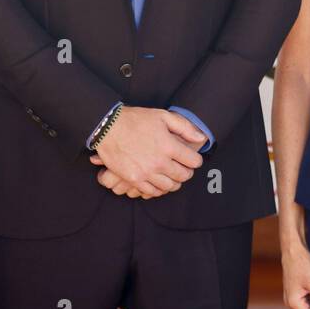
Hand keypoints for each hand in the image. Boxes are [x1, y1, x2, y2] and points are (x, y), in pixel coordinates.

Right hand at [88, 107, 205, 198]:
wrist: (108, 127)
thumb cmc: (136, 120)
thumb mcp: (163, 116)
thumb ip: (185, 127)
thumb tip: (201, 138)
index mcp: (169, 147)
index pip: (194, 162)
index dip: (196, 160)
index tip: (192, 158)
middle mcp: (159, 162)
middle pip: (184, 176)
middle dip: (187, 172)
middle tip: (183, 168)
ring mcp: (146, 173)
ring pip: (169, 187)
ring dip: (174, 182)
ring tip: (172, 175)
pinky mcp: (133, 180)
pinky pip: (152, 192)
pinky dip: (159, 189)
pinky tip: (158, 182)